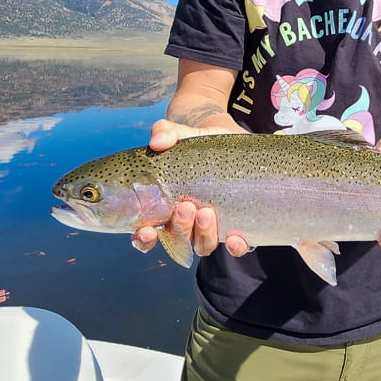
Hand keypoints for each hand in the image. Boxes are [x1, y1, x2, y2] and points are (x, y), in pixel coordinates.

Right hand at [131, 119, 249, 257]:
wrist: (227, 138)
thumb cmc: (195, 141)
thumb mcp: (180, 133)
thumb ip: (165, 132)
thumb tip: (158, 142)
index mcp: (163, 208)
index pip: (147, 234)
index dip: (143, 239)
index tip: (147, 230)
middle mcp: (185, 223)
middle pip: (177, 241)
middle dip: (180, 229)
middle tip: (186, 206)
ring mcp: (210, 227)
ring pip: (203, 245)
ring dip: (203, 235)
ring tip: (207, 212)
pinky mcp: (236, 225)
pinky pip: (236, 247)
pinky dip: (235, 247)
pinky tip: (235, 237)